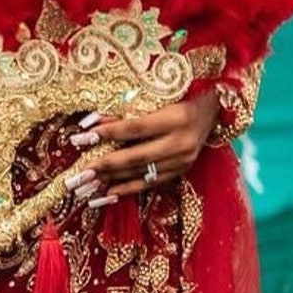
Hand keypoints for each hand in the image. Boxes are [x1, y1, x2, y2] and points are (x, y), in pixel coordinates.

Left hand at [62, 93, 220, 205]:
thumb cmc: (180, 97)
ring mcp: (183, 160)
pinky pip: (150, 183)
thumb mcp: (157, 99)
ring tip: (86, 187)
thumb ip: (126, 112)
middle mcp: (181, 142)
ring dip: (111, 181)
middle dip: (104, 165)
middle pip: (136, 157)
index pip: (136, 128)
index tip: (83, 137)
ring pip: (141, 173)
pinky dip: (127, 189)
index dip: (109, 132)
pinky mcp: (181, 171)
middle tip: (79, 174)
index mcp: (177, 118)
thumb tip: (92, 123)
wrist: (214, 111)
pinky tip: (107, 194)